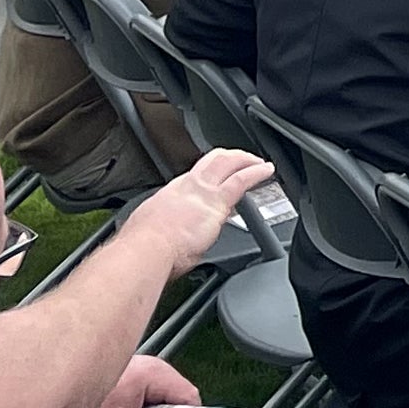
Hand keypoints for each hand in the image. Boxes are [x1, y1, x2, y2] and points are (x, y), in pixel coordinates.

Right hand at [133, 148, 278, 269]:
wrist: (145, 250)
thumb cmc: (141, 250)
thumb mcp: (148, 234)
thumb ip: (162, 232)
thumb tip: (167, 242)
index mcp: (169, 196)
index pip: (194, 179)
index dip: (207, 178)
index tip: (216, 183)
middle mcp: (186, 187)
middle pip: (210, 161)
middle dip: (227, 157)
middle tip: (240, 160)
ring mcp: (203, 192)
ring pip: (227, 163)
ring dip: (245, 160)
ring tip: (258, 162)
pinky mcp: (217, 203)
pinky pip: (241, 180)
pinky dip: (256, 172)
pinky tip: (267, 171)